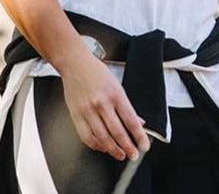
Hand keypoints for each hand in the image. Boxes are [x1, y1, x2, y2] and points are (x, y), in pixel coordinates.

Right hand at [59, 44, 150, 161]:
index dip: (139, 136)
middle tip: (134, 155)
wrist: (75, 64)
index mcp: (115, 94)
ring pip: (102, 138)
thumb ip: (126, 106)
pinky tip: (103, 147)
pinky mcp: (76, 115)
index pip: (131, 120)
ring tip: (120, 154)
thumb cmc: (97, 73)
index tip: (144, 145)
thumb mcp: (117, 85)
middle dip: (128, 147)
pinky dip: (96, 145)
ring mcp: (88, 110)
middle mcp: (102, 103)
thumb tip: (138, 123)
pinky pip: (87, 137)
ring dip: (113, 150)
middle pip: (117, 132)